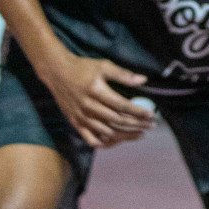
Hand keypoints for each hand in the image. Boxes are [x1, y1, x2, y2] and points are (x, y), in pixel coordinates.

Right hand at [37, 53, 153, 147]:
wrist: (57, 73)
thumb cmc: (83, 68)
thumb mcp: (103, 66)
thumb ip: (123, 74)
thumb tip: (143, 80)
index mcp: (96, 91)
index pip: (122, 106)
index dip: (138, 112)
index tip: (151, 115)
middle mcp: (88, 106)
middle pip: (116, 120)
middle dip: (136, 125)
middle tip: (150, 126)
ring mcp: (81, 117)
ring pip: (106, 132)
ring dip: (125, 135)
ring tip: (140, 134)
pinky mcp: (75, 123)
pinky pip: (91, 139)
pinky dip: (104, 142)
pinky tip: (117, 140)